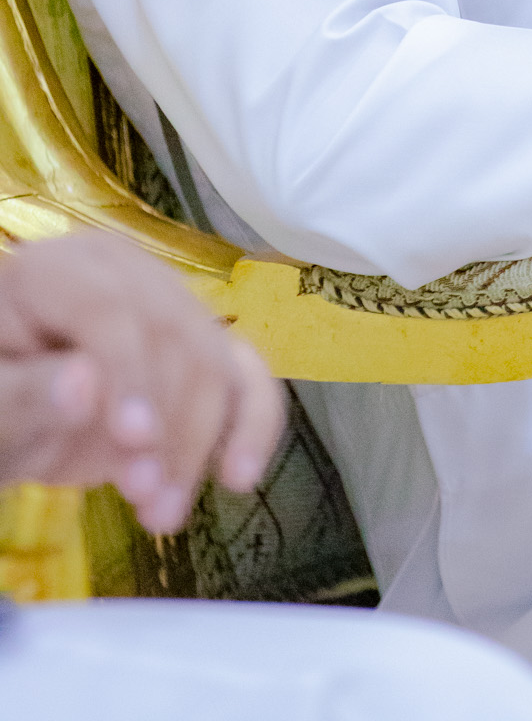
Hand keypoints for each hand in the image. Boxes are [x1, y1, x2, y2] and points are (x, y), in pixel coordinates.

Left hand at [0, 230, 284, 532]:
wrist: (12, 408)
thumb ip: (23, 395)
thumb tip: (85, 383)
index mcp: (61, 270)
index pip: (110, 309)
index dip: (130, 371)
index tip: (134, 442)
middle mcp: (128, 273)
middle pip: (174, 335)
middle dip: (170, 423)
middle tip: (144, 501)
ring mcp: (172, 305)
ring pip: (217, 361)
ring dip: (202, 442)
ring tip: (162, 514)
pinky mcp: (202, 345)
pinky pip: (246, 374)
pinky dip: (254, 423)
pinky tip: (239, 477)